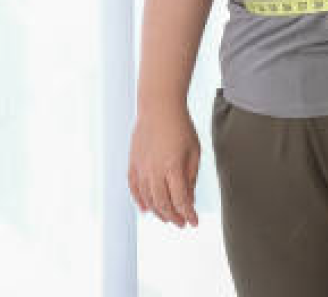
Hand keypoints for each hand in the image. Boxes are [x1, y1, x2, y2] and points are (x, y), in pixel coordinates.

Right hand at [127, 105, 200, 228]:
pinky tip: (145, 208)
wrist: (159, 106)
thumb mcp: (194, 152)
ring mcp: (141, 167)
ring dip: (158, 212)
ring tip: (168, 217)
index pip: (181, 200)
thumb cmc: (180, 126)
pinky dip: (139, 200)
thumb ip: (191, 178)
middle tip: (182, 223)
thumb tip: (188, 200)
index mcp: (173, 167)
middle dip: (174, 217)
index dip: (188, 214)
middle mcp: (154, 170)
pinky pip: (134, 187)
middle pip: (163, 204)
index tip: (194, 222)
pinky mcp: (133, 162)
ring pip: (147, 199)